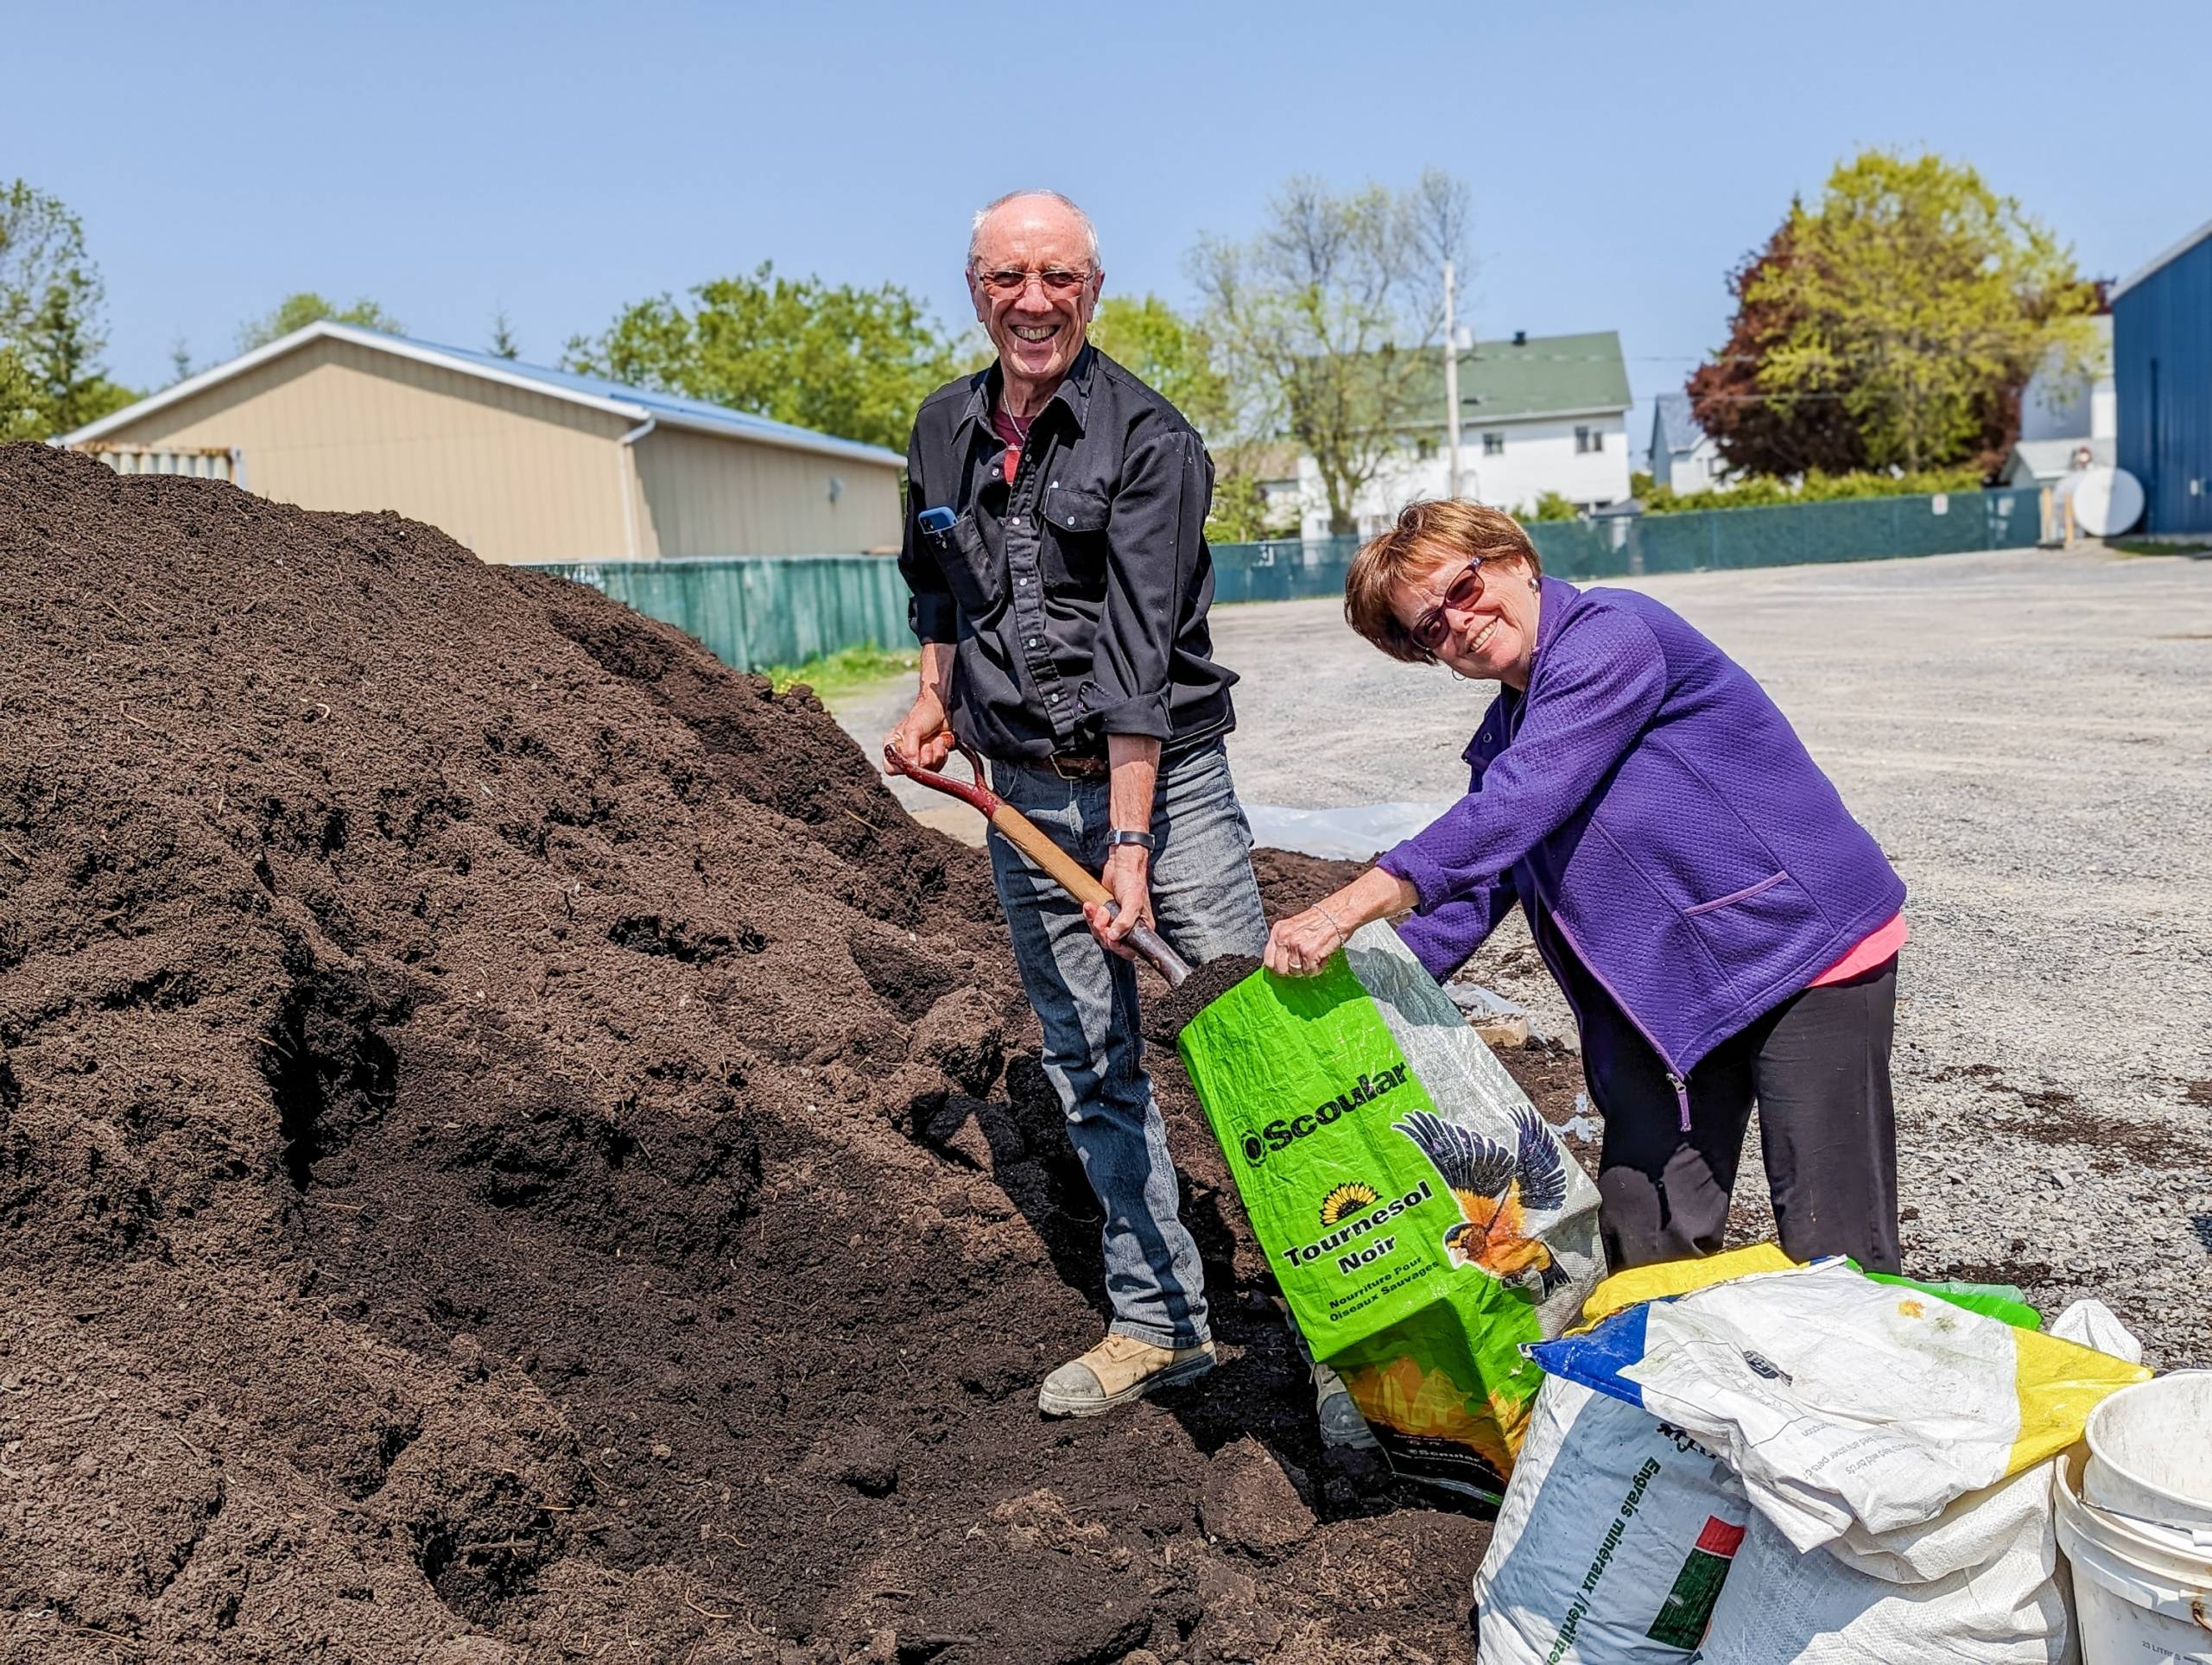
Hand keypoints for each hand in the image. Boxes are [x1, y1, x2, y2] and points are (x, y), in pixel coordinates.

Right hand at [885, 690, 953, 770]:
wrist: (944, 708)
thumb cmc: (924, 713)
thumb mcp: (913, 730)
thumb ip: (910, 749)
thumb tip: (912, 765)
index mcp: (894, 746)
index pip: (890, 767)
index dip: (902, 766)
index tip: (913, 757)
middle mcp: (905, 753)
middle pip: (912, 771)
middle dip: (924, 758)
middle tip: (927, 744)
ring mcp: (920, 756)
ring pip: (927, 770)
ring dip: (935, 755)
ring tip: (935, 740)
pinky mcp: (933, 758)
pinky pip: (937, 766)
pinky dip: (941, 754)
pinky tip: (940, 743)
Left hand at [1082, 846, 1152, 961]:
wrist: (1121, 864)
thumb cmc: (1132, 881)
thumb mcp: (1133, 901)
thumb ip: (1125, 921)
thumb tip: (1113, 937)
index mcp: (1142, 928)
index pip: (1129, 951)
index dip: (1117, 947)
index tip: (1109, 936)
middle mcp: (1129, 928)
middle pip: (1111, 943)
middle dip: (1102, 930)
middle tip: (1103, 913)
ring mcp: (1115, 922)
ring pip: (1100, 933)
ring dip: (1093, 921)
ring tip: (1095, 906)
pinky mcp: (1104, 915)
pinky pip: (1093, 923)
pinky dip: (1089, 915)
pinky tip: (1089, 905)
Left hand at [1264, 901, 1349, 977]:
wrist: (1339, 913)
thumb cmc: (1320, 920)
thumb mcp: (1294, 927)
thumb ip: (1284, 943)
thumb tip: (1277, 962)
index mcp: (1278, 930)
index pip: (1268, 960)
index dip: (1278, 968)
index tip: (1286, 968)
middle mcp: (1284, 938)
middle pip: (1280, 969)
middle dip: (1292, 971)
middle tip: (1303, 963)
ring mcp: (1296, 945)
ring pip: (1296, 972)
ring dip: (1308, 968)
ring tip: (1315, 956)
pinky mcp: (1310, 953)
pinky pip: (1310, 971)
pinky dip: (1318, 968)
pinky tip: (1322, 957)